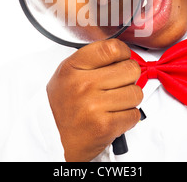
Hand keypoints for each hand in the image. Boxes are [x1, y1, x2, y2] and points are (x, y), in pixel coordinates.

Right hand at [46, 39, 142, 161]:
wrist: (50, 138)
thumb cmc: (61, 105)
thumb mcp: (67, 73)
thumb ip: (92, 60)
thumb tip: (121, 55)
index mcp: (73, 67)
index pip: (111, 48)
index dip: (123, 52)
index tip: (122, 58)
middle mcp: (84, 85)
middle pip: (130, 69)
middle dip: (130, 76)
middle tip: (121, 81)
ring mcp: (95, 106)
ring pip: (136, 93)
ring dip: (130, 98)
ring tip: (115, 101)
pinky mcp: (105, 126)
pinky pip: (134, 114)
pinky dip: (128, 116)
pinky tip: (114, 115)